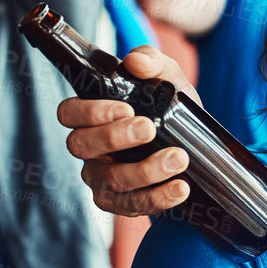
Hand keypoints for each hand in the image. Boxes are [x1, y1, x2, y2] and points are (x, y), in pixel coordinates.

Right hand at [57, 46, 198, 216]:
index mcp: (92, 116)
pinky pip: (131, 206)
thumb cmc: (171, 110)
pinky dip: (158, 198)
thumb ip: (153, 63)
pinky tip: (180, 187)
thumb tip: (136, 61)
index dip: (91, 112)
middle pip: (80, 146)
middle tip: (149, 128)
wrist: (197, 149)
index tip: (126, 108)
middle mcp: (90, 149)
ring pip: (110, 180)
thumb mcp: (170, 81)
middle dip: (114, 138)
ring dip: (146, 170)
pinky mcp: (121, 204)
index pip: (69, 113)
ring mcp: (102, 179)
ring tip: (179, 158)